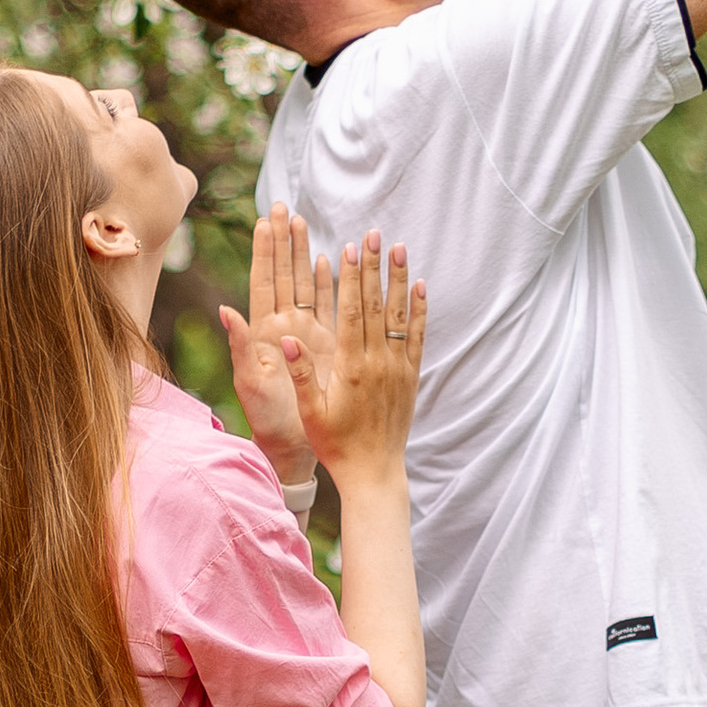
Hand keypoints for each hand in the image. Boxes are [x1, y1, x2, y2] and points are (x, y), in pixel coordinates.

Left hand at [217, 206, 321, 483]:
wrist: (294, 446)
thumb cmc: (267, 419)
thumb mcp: (250, 382)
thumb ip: (240, 345)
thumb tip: (224, 309)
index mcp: (264, 332)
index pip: (264, 281)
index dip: (265, 251)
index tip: (265, 220)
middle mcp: (284, 327)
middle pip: (284, 274)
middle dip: (283, 240)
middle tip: (282, 206)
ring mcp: (305, 334)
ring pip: (305, 284)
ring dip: (303, 253)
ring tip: (301, 221)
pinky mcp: (326, 345)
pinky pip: (327, 306)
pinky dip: (327, 282)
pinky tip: (328, 259)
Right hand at [279, 230, 426, 495]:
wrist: (373, 472)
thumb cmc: (335, 444)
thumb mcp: (310, 412)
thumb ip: (300, 373)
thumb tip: (286, 337)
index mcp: (350, 368)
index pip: (350, 312)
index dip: (351, 278)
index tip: (350, 249)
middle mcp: (377, 363)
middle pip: (375, 305)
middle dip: (374, 267)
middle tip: (374, 234)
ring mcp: (397, 368)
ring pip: (398, 315)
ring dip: (399, 280)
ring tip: (400, 248)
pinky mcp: (410, 377)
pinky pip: (416, 336)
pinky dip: (419, 310)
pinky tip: (420, 286)